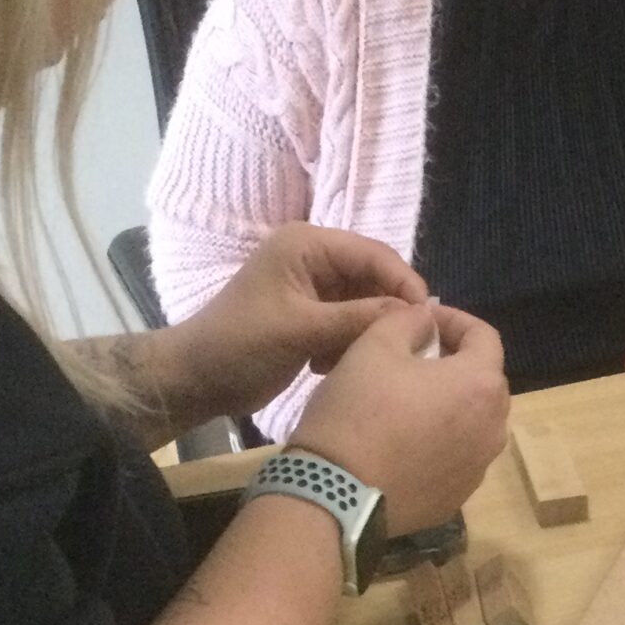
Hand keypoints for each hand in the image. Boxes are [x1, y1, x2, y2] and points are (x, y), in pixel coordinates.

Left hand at [161, 226, 426, 429]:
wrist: (196, 379)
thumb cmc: (240, 345)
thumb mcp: (301, 330)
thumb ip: (357, 317)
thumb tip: (415, 312)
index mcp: (306, 245)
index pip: (372, 253)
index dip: (403, 281)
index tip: (428, 316)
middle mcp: (313, 258)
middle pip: (372, 276)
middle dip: (387, 309)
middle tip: (408, 343)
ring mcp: (312, 287)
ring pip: (364, 303)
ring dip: (366, 331)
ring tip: (361, 357)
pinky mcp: (311, 315)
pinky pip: (349, 322)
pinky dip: (349, 343)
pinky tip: (330, 364)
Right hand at [294, 300, 509, 534]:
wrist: (334, 495)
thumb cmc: (358, 410)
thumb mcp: (374, 345)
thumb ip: (408, 321)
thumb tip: (426, 321)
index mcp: (481, 385)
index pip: (484, 336)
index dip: (453, 319)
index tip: (421, 319)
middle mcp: (493, 428)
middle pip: (484, 381)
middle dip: (455, 361)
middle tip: (415, 356)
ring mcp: (478, 469)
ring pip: (473, 422)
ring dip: (449, 403)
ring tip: (409, 400)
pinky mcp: (456, 499)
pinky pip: (456, 457)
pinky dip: (439, 441)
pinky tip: (403, 442)